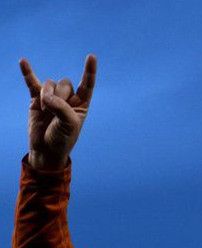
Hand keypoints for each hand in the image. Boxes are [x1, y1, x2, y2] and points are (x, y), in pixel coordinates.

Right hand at [19, 54, 96, 169]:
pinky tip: (23, 62)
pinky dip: (27, 73)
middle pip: (65, 83)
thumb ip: (61, 108)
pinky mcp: (36, 98)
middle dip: (59, 96)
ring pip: (50, 84)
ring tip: (46, 112)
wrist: (46, 150)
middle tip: (56, 113)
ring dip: (46, 97)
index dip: (89, 71)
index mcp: (82, 104)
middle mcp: (68, 98)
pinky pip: (32, 82)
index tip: (91, 56)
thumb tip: (45, 95)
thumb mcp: (69, 125)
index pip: (87, 84)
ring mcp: (52, 97)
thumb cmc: (62, 139)